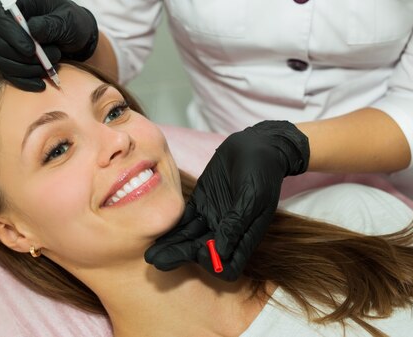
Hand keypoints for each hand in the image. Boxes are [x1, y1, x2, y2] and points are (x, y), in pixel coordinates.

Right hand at [0, 0, 98, 90]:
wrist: (79, 38)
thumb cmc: (73, 22)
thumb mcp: (69, 20)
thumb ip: (51, 24)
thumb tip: (32, 30)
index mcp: (21, 2)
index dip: (7, 31)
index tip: (30, 48)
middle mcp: (9, 22)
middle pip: (0, 43)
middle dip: (25, 57)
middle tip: (52, 56)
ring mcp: (9, 41)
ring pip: (3, 61)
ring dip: (28, 69)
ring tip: (52, 64)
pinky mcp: (13, 59)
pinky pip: (10, 74)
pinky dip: (25, 81)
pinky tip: (40, 84)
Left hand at [145, 121, 308, 280]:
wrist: (257, 146)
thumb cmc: (262, 170)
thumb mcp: (253, 196)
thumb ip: (236, 222)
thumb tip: (220, 251)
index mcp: (245, 235)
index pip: (229, 266)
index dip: (214, 265)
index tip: (201, 253)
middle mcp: (227, 232)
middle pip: (201, 253)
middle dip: (180, 257)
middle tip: (155, 261)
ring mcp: (212, 217)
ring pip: (188, 238)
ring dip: (171, 247)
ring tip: (149, 254)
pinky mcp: (200, 203)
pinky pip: (183, 220)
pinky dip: (171, 228)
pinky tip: (155, 233)